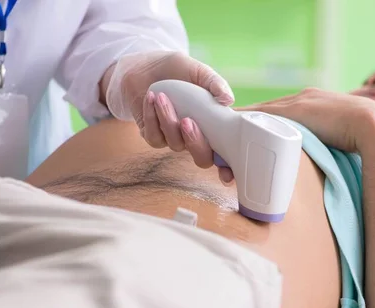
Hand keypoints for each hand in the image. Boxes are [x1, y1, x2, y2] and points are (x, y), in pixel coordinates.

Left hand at [103, 51, 233, 182]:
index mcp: (214, 126)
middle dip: (196, 143)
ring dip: (168, 121)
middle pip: (203, 159)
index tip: (229, 175)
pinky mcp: (153, 137)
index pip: (226, 154)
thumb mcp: (199, 72)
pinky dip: (151, 116)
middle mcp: (196, 138)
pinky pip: (154, 137)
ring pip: (176, 144)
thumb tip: (228, 100)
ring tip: (162, 97)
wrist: (146, 66)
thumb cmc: (177, 70)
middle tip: (188, 121)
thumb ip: (215, 83)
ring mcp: (175, 140)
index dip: (229, 168)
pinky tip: (151, 97)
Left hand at [237, 87, 374, 153]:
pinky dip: (247, 121)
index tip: (249, 138)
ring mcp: (299, 102)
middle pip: (266, 110)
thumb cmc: (366, 139)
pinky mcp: (296, 110)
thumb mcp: (343, 140)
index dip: (263, 125)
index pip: (281, 113)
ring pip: (261, 112)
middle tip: (230, 140)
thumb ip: (328, 148)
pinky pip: (263, 114)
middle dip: (247, 126)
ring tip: (225, 137)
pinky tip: (233, 127)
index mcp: (315, 104)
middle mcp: (304, 98)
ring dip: (243, 125)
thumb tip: (325, 171)